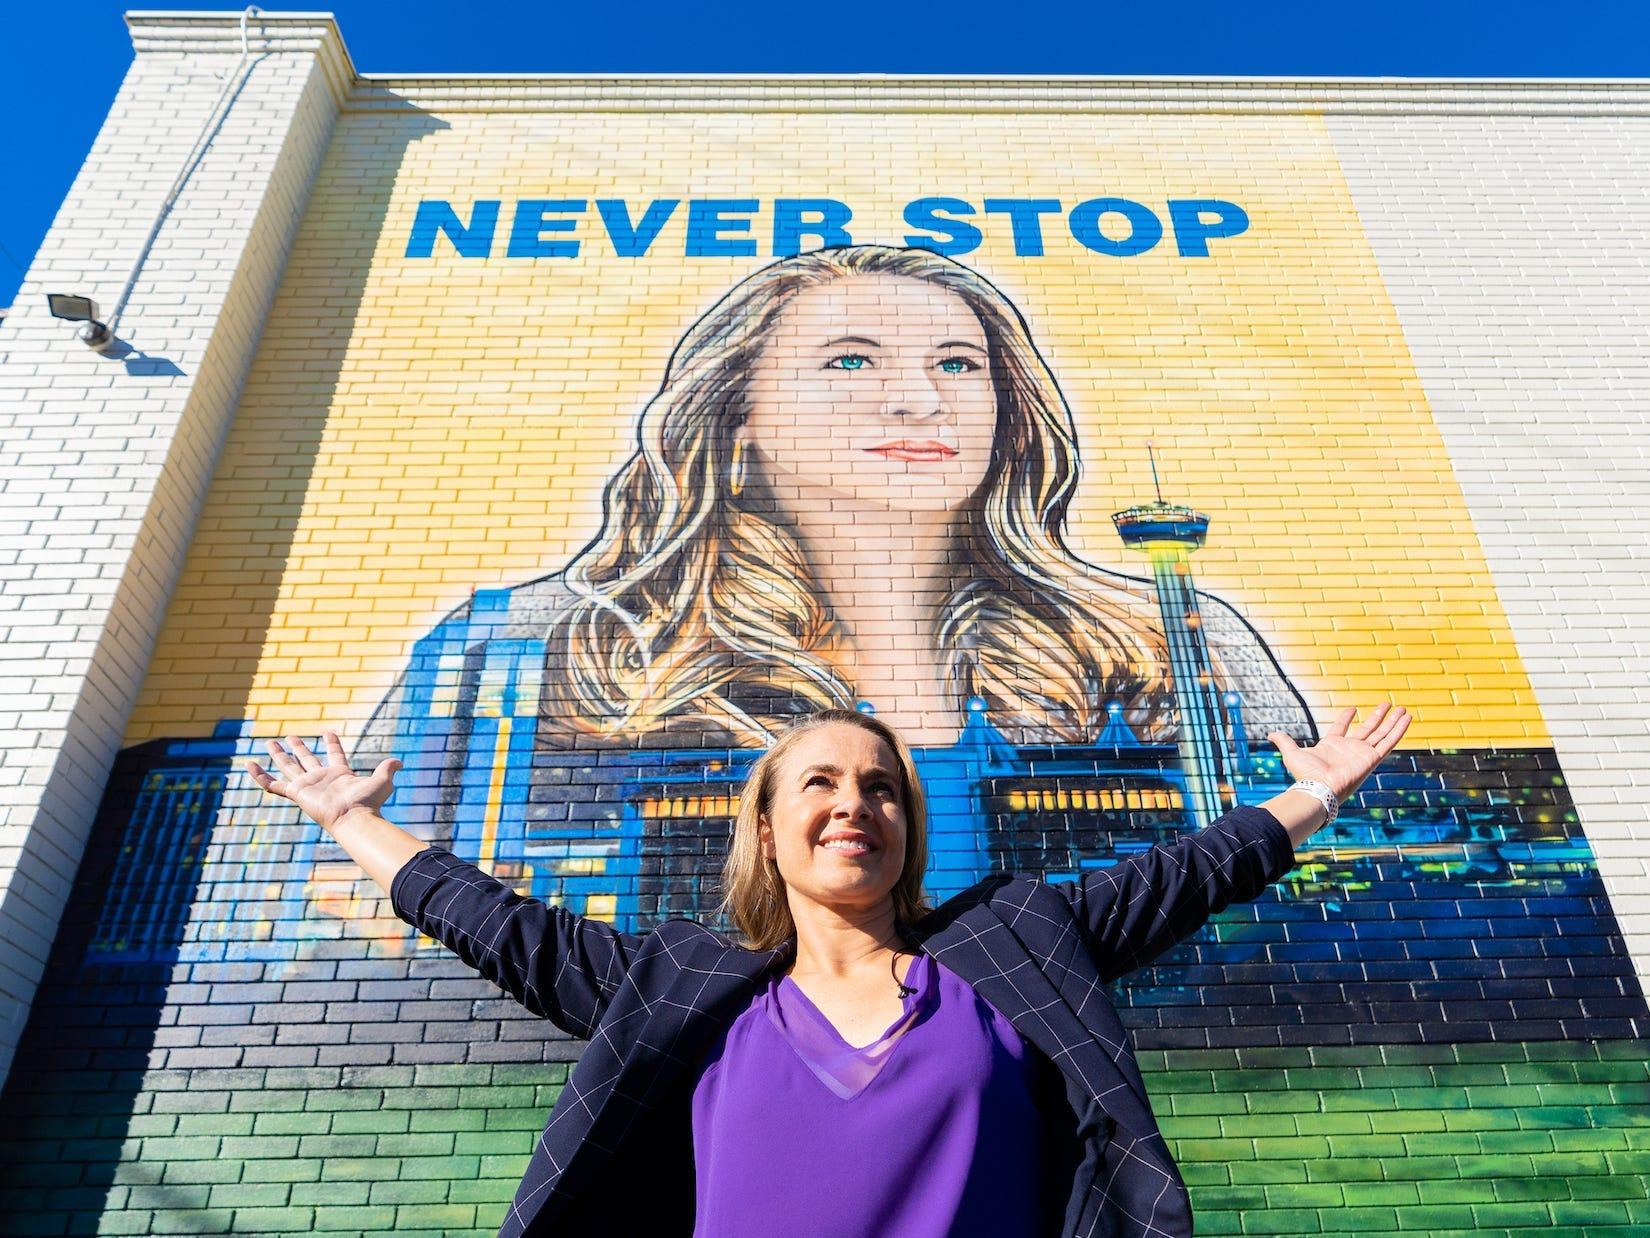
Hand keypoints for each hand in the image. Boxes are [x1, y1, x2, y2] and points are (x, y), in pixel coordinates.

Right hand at [245, 730, 402, 832]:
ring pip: (289, 767)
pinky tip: (249, 765)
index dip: (332, 743)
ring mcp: (307, 786)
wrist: (354, 818)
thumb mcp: (382, 780)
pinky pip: (273, 785)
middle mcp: (321, 779)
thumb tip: (400, 761)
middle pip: (307, 759)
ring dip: (279, 755)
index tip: (327, 731)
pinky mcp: (296, 793)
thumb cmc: (368, 802)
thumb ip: (388, 768)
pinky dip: (260, 776)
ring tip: (268, 742)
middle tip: (288, 736)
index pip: (334, 754)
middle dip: (298, 748)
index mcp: (340, 774)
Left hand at [1268, 702, 1410, 801]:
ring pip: (1382, 733)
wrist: (1318, 787)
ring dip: (1393, 721)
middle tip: (1387, 704)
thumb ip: (1283, 741)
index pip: (1342, 727)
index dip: (1346, 717)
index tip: (1352, 708)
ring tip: (1403, 708)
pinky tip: (1407, 718)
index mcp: (1332, 746)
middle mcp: (1350, 749)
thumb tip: (1269, 734)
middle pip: (1368, 729)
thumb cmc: (1305, 773)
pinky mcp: (1372, 757)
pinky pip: (1389, 741)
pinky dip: (1399, 730)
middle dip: (1378, 717)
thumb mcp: (1291, 752)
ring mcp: (1363, 753)